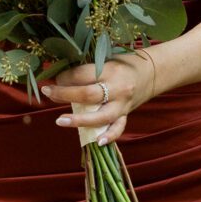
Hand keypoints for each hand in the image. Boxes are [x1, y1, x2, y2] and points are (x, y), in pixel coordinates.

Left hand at [42, 51, 157, 145]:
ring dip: (79, 120)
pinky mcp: (126, 115)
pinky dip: (109, 136)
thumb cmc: (124, 63)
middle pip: (88, 95)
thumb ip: (87, 69)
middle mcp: (118, 88)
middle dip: (64, 95)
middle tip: (48, 93)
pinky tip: (97, 142)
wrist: (152, 72)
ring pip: (101, 116)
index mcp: (111, 70)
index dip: (65, 77)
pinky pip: (118, 128)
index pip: (83, 74)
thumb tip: (59, 77)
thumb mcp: (107, 60)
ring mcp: (123, 104)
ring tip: (59, 121)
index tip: (54, 79)